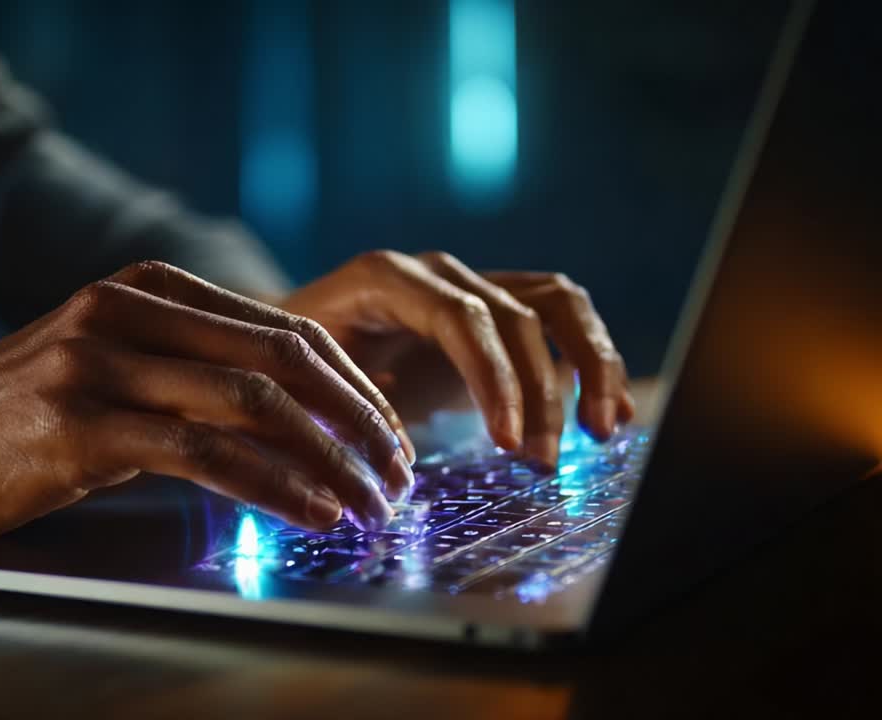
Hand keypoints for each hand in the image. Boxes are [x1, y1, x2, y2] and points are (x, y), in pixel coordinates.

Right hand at [0, 261, 415, 549]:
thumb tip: (281, 414)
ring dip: (329, 458)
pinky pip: (207, 454)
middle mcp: (126, 309)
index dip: (351, 382)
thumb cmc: (4, 425)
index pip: (282, 325)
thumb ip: (180, 372)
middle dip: (358, 418)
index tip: (389, 432)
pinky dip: (274, 487)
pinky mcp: (82, 424)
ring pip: (255, 403)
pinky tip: (312, 515)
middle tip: (399, 469)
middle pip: (284, 355)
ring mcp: (102, 362)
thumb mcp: (100, 372)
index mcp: (141, 287)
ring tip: (371, 503)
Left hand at [281, 251, 634, 465]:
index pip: (460, 316)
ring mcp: (474, 282)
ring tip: (601, 431)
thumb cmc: (298, 369)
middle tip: (542, 460)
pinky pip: (563, 321)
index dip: (493, 377)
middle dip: (540, 392)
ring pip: (557, 304)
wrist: (295, 344)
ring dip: (589, 367)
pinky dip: (593, 362)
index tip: (507, 441)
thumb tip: (400, 459)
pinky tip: (612, 414)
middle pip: (516, 315)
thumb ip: (348, 411)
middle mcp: (438, 270)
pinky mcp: (499, 308)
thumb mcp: (308, 385)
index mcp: (385, 279)